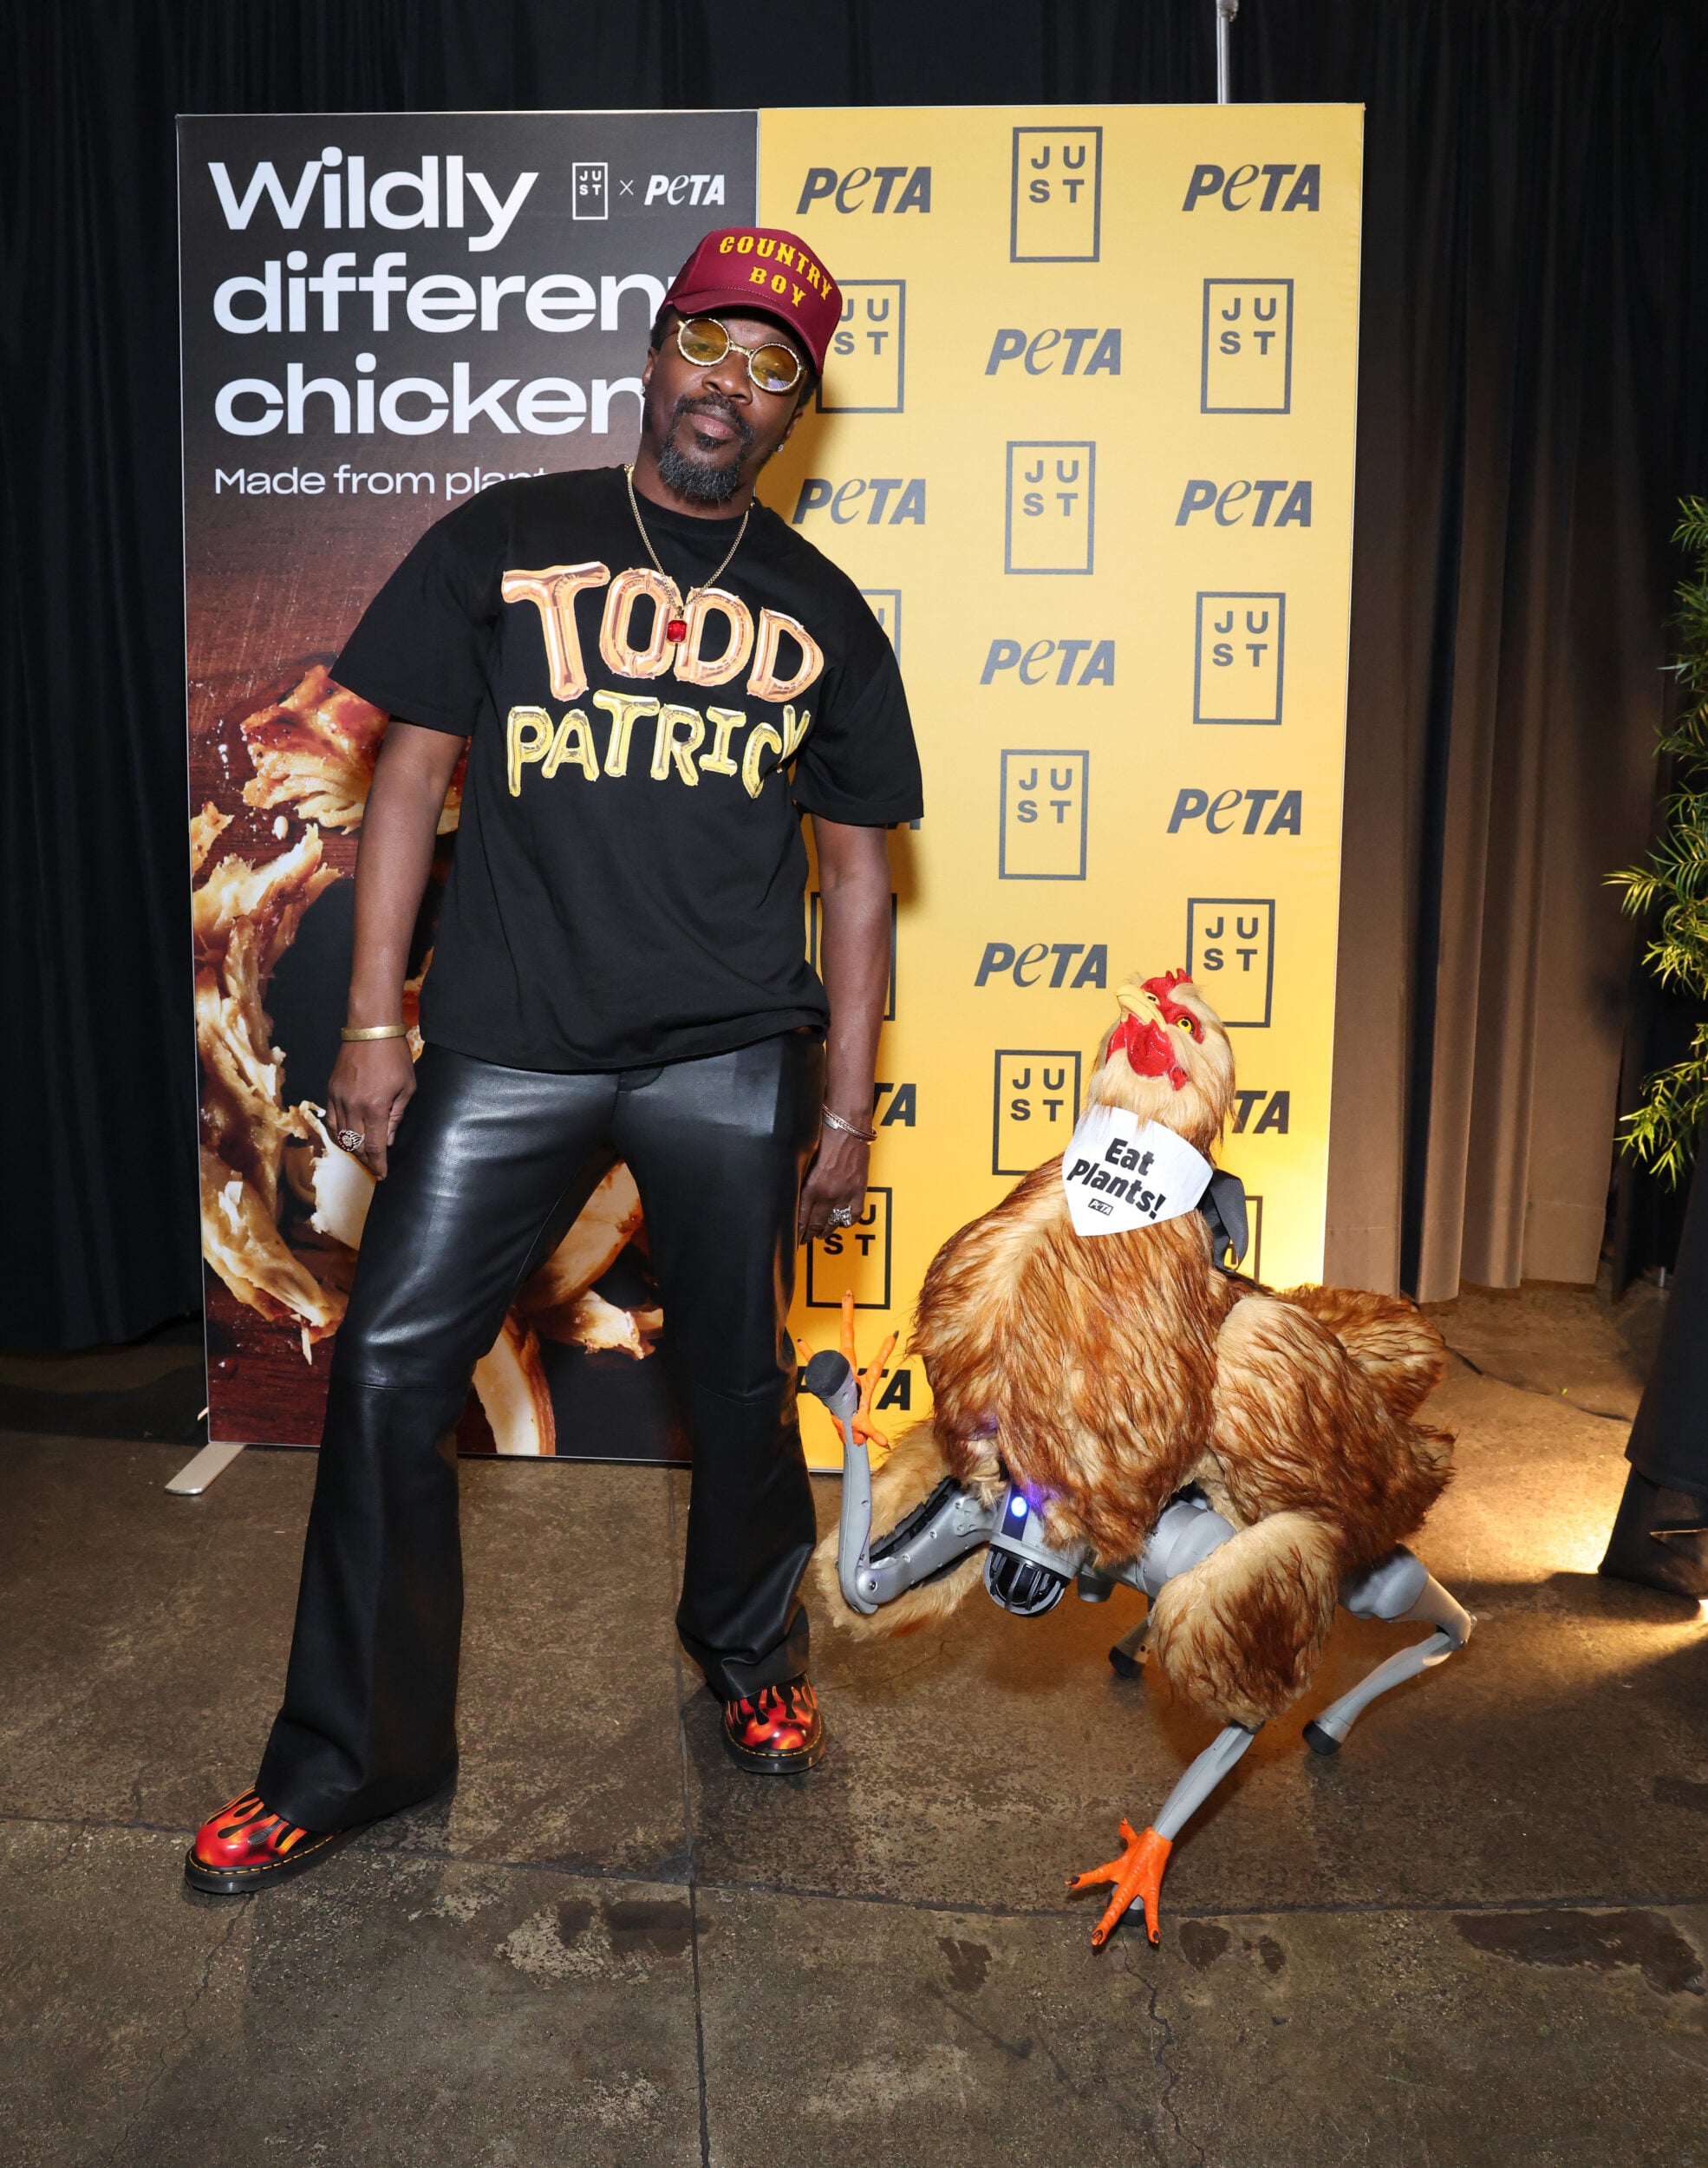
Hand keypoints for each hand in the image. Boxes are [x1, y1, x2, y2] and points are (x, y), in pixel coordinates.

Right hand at [326, 1038, 415, 1179]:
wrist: (370, 1031)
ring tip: (363, 1154)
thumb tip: (387, 1140)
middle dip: (367, 1158)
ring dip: (352, 1147)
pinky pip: (330, 1120)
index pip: (375, 1146)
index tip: (383, 1174)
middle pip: (356, 1144)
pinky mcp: (330, 1091)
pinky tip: (346, 1137)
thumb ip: (396, 1116)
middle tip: (375, 1165)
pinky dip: (337, 1133)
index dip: (379, 1164)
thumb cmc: (394, 1057)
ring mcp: (338, 1099)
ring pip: (341, 1135)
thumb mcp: (406, 1088)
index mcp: (375, 1108)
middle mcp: (353, 1106)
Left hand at [798, 1124, 869, 1243]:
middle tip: (804, 1240)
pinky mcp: (859, 1190)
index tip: (794, 1237)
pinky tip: (841, 1222)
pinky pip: (853, 1215)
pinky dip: (847, 1221)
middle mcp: (827, 1194)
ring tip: (820, 1234)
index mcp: (811, 1186)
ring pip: (834, 1223)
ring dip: (826, 1231)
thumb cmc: (825, 1135)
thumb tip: (796, 1193)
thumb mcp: (805, 1159)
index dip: (797, 1231)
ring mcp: (845, 1194)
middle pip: (816, 1224)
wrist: (848, 1126)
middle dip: (808, 1235)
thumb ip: (802, 1179)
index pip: (801, 1218)